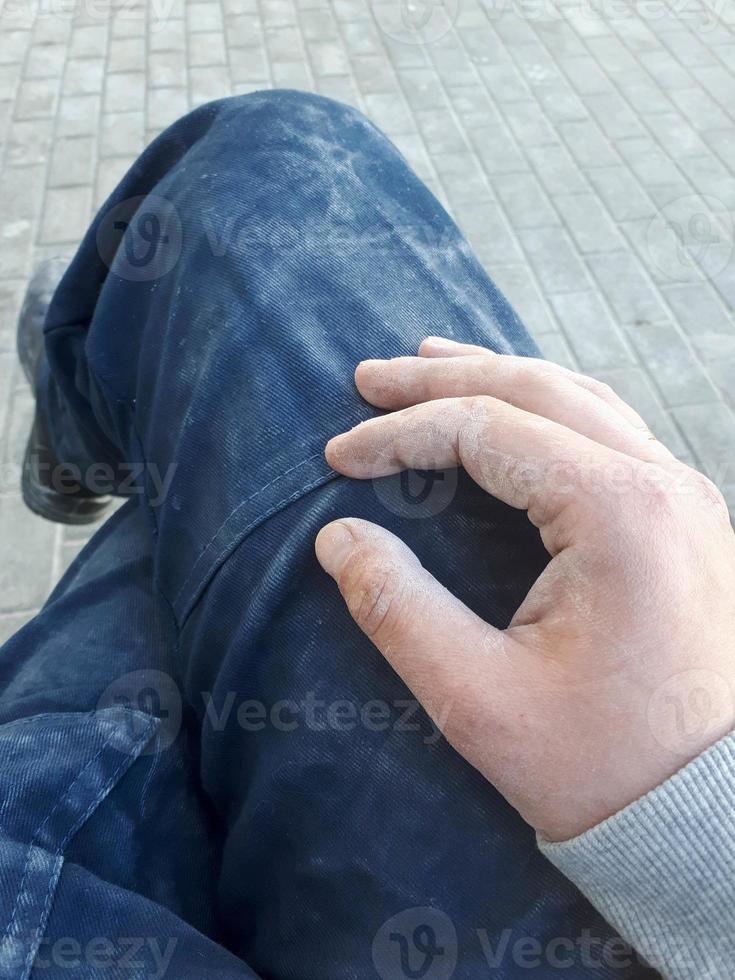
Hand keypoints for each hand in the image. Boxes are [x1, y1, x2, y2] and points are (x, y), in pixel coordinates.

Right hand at [315, 337, 734, 841]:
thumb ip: (397, 609)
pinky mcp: (681, 518)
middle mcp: (660, 483)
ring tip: (431, 363)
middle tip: (369, 377)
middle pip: (534, 390)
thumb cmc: (603, 766)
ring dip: (497, 377)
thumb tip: (337, 540)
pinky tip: (512, 410)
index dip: (401, 434)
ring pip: (577, 397)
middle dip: (442, 378)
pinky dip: (545, 407)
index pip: (485, 431)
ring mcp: (681, 494)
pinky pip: (607, 430)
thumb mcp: (478, 699)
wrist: (711, 815)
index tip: (339, 456)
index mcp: (617, 512)